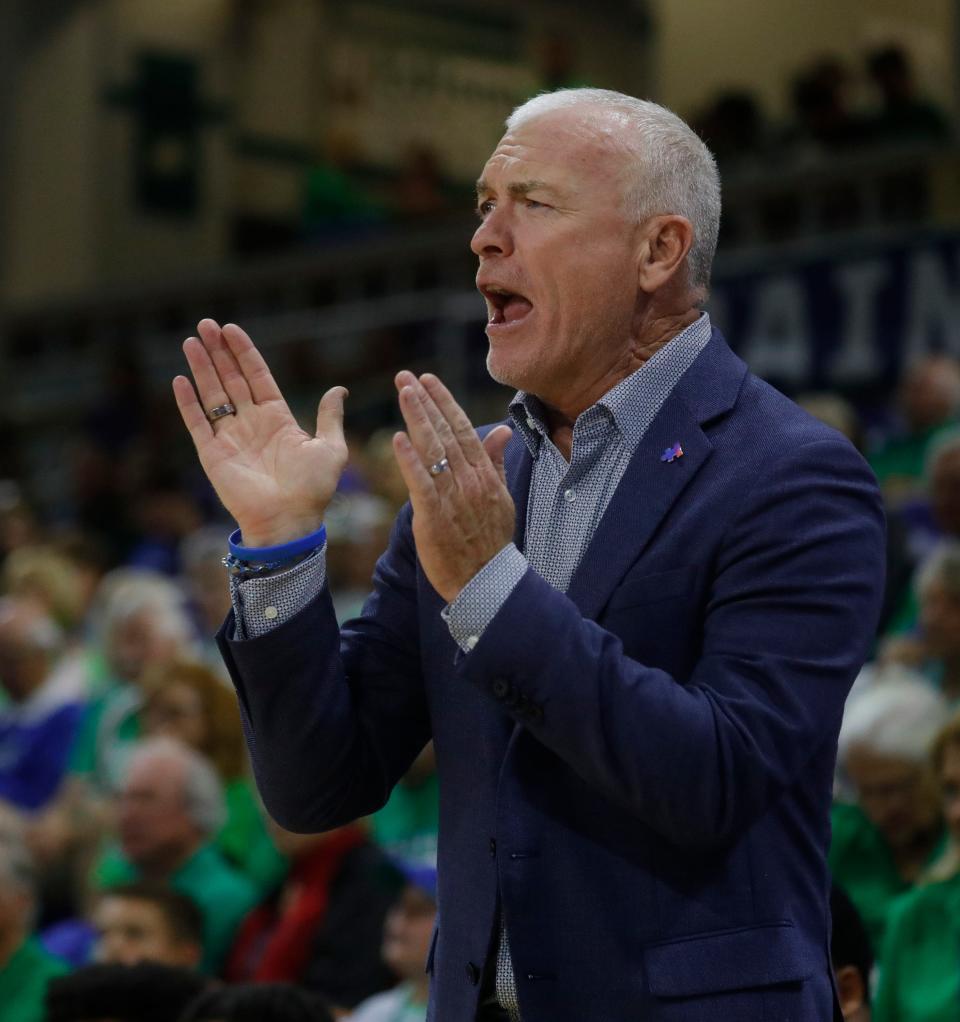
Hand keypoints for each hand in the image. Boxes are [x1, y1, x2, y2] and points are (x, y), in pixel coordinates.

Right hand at [173, 319, 347, 546]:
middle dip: (218, 352)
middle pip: (231, 379)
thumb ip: (329, 417)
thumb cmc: (313, 489)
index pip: (257, 377)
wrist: (289, 520)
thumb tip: (338, 389)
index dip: (244, 353)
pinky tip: (180, 379)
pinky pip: (197, 423)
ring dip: (201, 368)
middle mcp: (251, 424)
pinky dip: (188, 402)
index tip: (231, 329)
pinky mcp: (213, 455)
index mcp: (278, 419)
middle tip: (206, 324)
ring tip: (191, 341)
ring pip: (212, 395)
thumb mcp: (331, 447)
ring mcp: (230, 438)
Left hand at [392, 371, 513, 602]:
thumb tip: (502, 430)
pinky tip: (398, 439)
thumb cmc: (490, 541)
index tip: (428, 380)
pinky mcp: (434, 516)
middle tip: (405, 376)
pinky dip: (410, 460)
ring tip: (402, 393)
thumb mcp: (501, 497)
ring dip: (416, 419)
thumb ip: (496, 462)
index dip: (444, 402)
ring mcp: (452, 497)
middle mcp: (469, 480)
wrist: (486, 581)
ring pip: (432, 450)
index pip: (462, 429)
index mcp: (484, 474)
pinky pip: (421, 483)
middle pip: (445, 432)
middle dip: (425, 401)